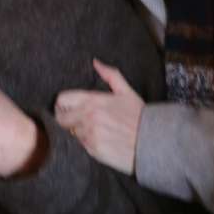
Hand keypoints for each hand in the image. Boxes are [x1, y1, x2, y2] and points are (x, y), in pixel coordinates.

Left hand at [54, 59, 143, 174]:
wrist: (152, 141)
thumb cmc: (140, 117)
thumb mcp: (127, 92)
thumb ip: (110, 75)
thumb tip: (96, 62)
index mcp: (94, 100)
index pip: (62, 100)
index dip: (62, 105)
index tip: (67, 108)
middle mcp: (88, 117)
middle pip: (61, 118)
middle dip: (66, 119)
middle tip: (75, 122)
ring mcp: (89, 134)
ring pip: (71, 133)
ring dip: (78, 132)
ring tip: (94, 131)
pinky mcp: (93, 150)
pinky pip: (81, 146)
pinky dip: (87, 144)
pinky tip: (100, 141)